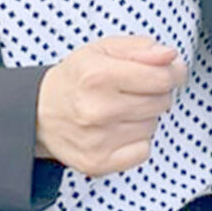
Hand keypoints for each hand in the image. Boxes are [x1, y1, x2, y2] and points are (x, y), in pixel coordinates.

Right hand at [34, 36, 187, 177]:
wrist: (39, 112)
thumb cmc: (75, 79)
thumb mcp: (102, 49)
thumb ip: (140, 48)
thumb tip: (170, 56)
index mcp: (97, 75)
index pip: (162, 77)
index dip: (172, 72)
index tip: (168, 71)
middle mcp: (97, 109)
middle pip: (161, 102)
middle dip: (155, 93)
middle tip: (132, 90)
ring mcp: (98, 139)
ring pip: (153, 125)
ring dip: (144, 116)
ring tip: (119, 109)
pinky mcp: (98, 162)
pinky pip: (144, 150)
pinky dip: (137, 140)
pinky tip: (118, 129)